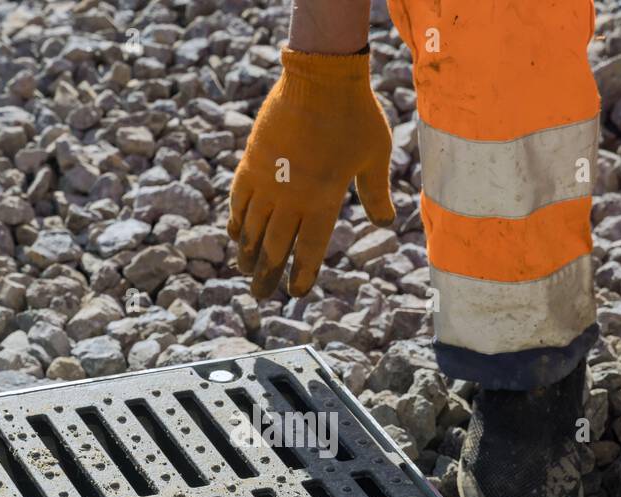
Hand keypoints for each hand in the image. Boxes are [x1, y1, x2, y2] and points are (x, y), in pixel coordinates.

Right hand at [228, 48, 394, 299]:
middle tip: (262, 296)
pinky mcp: (251, 162)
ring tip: (245, 271)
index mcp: (324, 201)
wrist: (320, 76)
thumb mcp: (375, 156)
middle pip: (275, 247)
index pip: (310, 250)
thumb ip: (376, 193)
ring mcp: (267, 181)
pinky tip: (235, 235)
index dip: (302, 274)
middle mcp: (292, 198)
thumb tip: (385, 222)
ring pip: (252, 229)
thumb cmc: (355, 115)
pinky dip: (236, 220)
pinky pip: (238, 199)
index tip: (296, 292)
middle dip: (268, 275)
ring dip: (249, 254)